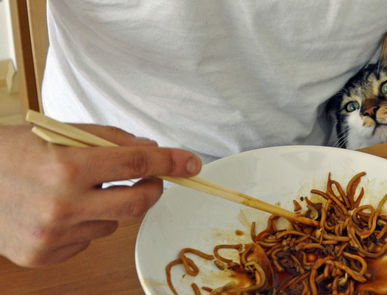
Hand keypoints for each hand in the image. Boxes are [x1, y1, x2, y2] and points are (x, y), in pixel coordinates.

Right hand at [0, 124, 201, 266]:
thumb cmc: (11, 153)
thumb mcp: (58, 133)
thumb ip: (109, 140)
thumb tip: (151, 151)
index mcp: (66, 166)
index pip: (136, 164)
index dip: (170, 163)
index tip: (191, 164)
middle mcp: (61, 205)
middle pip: (137, 203)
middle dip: (153, 189)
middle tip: (152, 179)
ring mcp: (52, 235)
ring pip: (111, 222)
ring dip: (108, 205)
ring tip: (75, 191)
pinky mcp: (43, 255)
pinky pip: (87, 240)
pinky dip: (84, 224)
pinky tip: (57, 211)